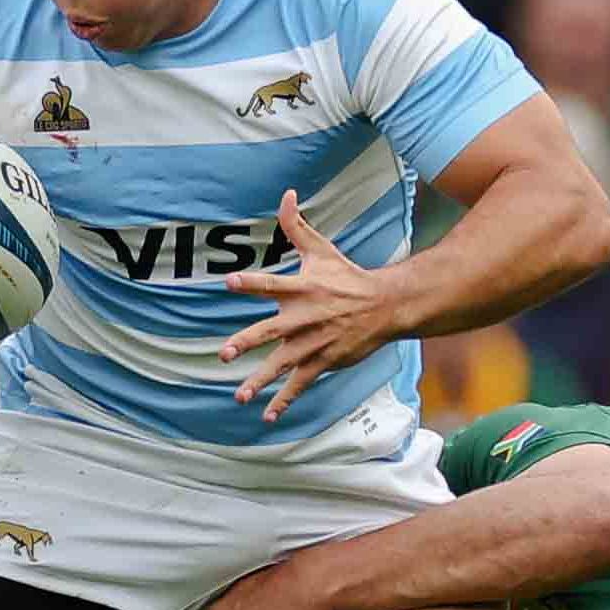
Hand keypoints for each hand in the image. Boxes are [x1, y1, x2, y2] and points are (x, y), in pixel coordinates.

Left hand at [218, 192, 394, 419]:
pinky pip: (301, 383)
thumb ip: (296, 225)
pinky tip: (268, 415)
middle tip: (224, 353)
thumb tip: (286, 194)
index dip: (251, 281)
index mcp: (302, 287)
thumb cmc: (346, 276)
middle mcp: (306, 316)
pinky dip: (285, 400)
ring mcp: (315, 342)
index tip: (229, 282)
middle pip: (272, 330)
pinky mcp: (324, 361)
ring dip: (261, 380)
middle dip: (248, 342)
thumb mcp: (322, 249)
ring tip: (239, 394)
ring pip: (283, 364)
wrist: (385, 306)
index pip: (272, 283)